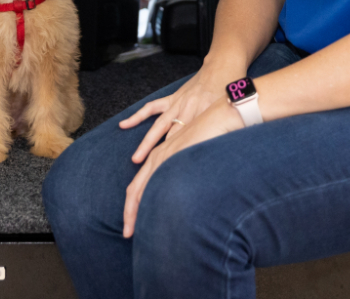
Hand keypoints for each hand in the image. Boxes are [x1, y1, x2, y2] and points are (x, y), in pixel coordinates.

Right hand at [120, 63, 240, 164]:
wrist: (223, 66)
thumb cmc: (230, 93)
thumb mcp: (232, 114)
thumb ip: (224, 132)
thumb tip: (220, 155)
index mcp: (203, 118)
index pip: (188, 145)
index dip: (179, 161)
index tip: (169, 177)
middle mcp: (187, 112)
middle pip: (172, 140)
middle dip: (161, 158)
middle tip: (150, 175)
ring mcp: (177, 105)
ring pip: (159, 127)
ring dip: (147, 143)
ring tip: (136, 159)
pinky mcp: (173, 98)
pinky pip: (153, 108)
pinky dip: (138, 116)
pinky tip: (125, 125)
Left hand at [123, 99, 241, 236]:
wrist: (222, 115)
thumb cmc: (210, 136)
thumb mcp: (192, 159)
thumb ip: (183, 174)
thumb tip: (184, 198)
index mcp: (160, 157)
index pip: (139, 187)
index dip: (134, 208)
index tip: (132, 228)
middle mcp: (158, 155)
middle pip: (136, 187)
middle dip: (130, 212)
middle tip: (127, 234)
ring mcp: (165, 152)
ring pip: (142, 183)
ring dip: (135, 206)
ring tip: (130, 225)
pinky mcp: (175, 150)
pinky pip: (158, 172)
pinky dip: (149, 190)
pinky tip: (143, 200)